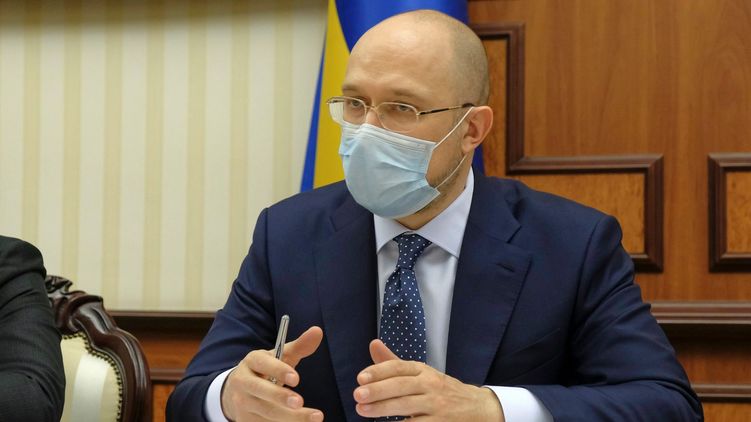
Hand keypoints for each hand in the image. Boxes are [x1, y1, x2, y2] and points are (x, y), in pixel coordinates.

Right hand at [221, 326, 324, 421]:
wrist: (237, 392)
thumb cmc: (265, 371)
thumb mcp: (279, 357)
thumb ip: (299, 346)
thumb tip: (317, 331)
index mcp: (252, 361)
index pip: (263, 364)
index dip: (278, 370)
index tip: (296, 378)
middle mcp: (243, 382)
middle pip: (261, 391)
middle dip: (280, 397)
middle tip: (300, 402)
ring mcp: (241, 404)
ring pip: (266, 412)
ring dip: (290, 417)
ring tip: (315, 417)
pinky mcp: (245, 421)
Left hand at [353, 340, 503, 420]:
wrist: (479, 409)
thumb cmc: (442, 391)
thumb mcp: (421, 374)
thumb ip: (394, 362)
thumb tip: (373, 344)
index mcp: (423, 371)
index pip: (399, 367)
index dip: (379, 371)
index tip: (360, 378)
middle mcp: (431, 385)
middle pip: (402, 386)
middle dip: (378, 390)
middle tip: (357, 395)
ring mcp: (437, 406)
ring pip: (407, 406)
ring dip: (383, 409)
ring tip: (362, 410)